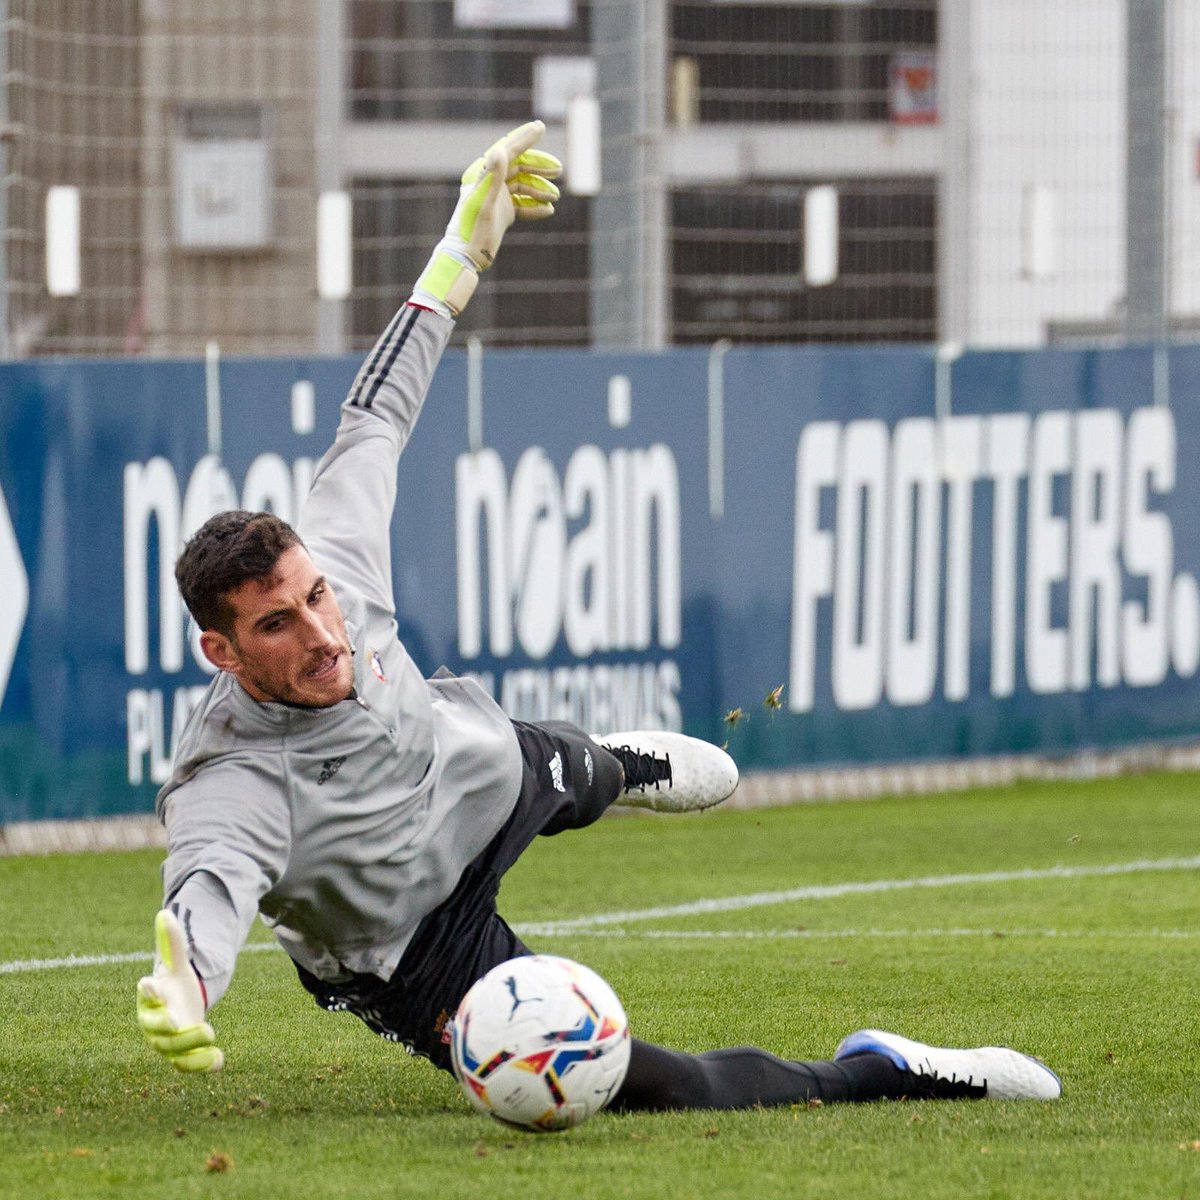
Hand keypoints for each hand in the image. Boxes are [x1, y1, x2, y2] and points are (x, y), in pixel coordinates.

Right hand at [136, 910, 224, 1072]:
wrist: (177, 1012)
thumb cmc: (174, 987)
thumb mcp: (176, 966)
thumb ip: (172, 943)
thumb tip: (164, 913)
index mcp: (152, 998)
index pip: (146, 993)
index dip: (148, 990)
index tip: (147, 982)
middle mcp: (154, 1023)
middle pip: (158, 1027)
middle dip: (169, 1026)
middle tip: (184, 1022)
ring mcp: (166, 1042)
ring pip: (173, 1050)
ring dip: (191, 1046)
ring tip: (211, 1034)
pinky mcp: (180, 1057)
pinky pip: (187, 1066)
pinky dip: (202, 1065)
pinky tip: (220, 1061)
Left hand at [413, 120, 562, 315]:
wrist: (465, 256)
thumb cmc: (472, 229)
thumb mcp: (485, 202)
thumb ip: (493, 176)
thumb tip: (502, 150)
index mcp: (484, 174)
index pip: (508, 150)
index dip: (525, 138)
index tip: (541, 126)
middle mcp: (491, 182)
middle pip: (520, 166)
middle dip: (539, 167)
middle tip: (558, 170)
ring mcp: (498, 197)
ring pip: (524, 185)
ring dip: (540, 189)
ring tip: (556, 197)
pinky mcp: (503, 212)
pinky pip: (523, 204)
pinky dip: (535, 206)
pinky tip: (548, 211)